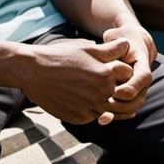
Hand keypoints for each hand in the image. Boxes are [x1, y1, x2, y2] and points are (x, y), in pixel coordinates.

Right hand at [19, 36, 135, 125]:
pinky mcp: (78, 118)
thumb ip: (111, 50)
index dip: (125, 68)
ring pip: (110, 108)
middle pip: (122, 93)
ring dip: (108, 100)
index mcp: (105, 74)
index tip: (120, 65)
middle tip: (113, 80)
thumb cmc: (63, 57)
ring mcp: (89, 108)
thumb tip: (127, 45)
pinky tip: (87, 99)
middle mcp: (100, 94)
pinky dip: (94, 109)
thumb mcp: (89, 49)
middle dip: (120, 86)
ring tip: (99, 90)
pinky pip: (94, 116)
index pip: (128, 73)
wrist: (35, 72)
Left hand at [101, 23, 155, 118]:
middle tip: (105, 107)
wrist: (131, 42)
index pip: (143, 77)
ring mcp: (138, 88)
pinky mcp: (131, 96)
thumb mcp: (118, 36)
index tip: (116, 92)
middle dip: (123, 106)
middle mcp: (143, 77)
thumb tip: (108, 40)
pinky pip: (127, 110)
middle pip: (140, 98)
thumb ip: (113, 40)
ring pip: (133, 107)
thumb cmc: (122, 38)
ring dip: (118, 114)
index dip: (131, 87)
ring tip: (102, 117)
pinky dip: (116, 116)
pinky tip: (102, 119)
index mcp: (143, 61)